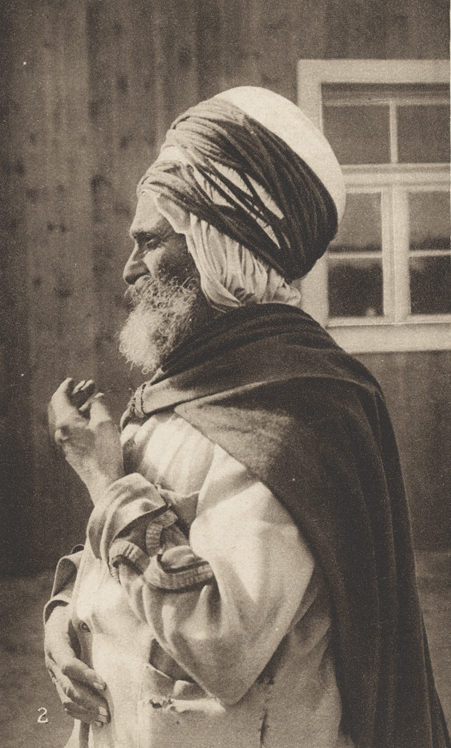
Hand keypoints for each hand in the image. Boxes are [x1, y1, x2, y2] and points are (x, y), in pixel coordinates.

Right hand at [45, 605, 109, 724]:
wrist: (55, 620)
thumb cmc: (72, 613)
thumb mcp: (77, 610)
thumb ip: (91, 614)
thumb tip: (116, 607)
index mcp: (56, 643)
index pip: (69, 664)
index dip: (85, 675)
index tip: (103, 684)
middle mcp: (52, 663)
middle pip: (68, 687)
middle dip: (89, 700)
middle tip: (107, 709)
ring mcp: (54, 676)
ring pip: (66, 700)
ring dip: (86, 711)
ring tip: (105, 717)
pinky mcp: (59, 684)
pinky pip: (66, 704)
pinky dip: (80, 714)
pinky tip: (96, 720)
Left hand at [49, 378, 123, 501]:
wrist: (103, 481)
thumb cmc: (104, 451)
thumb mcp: (105, 422)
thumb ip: (99, 405)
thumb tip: (97, 398)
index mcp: (66, 422)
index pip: (60, 398)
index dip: (67, 387)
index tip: (73, 380)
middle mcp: (61, 431)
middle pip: (64, 407)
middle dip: (77, 395)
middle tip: (90, 386)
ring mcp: (65, 442)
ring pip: (69, 418)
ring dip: (80, 406)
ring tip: (95, 399)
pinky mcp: (72, 450)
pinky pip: (73, 428)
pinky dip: (81, 418)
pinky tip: (94, 417)